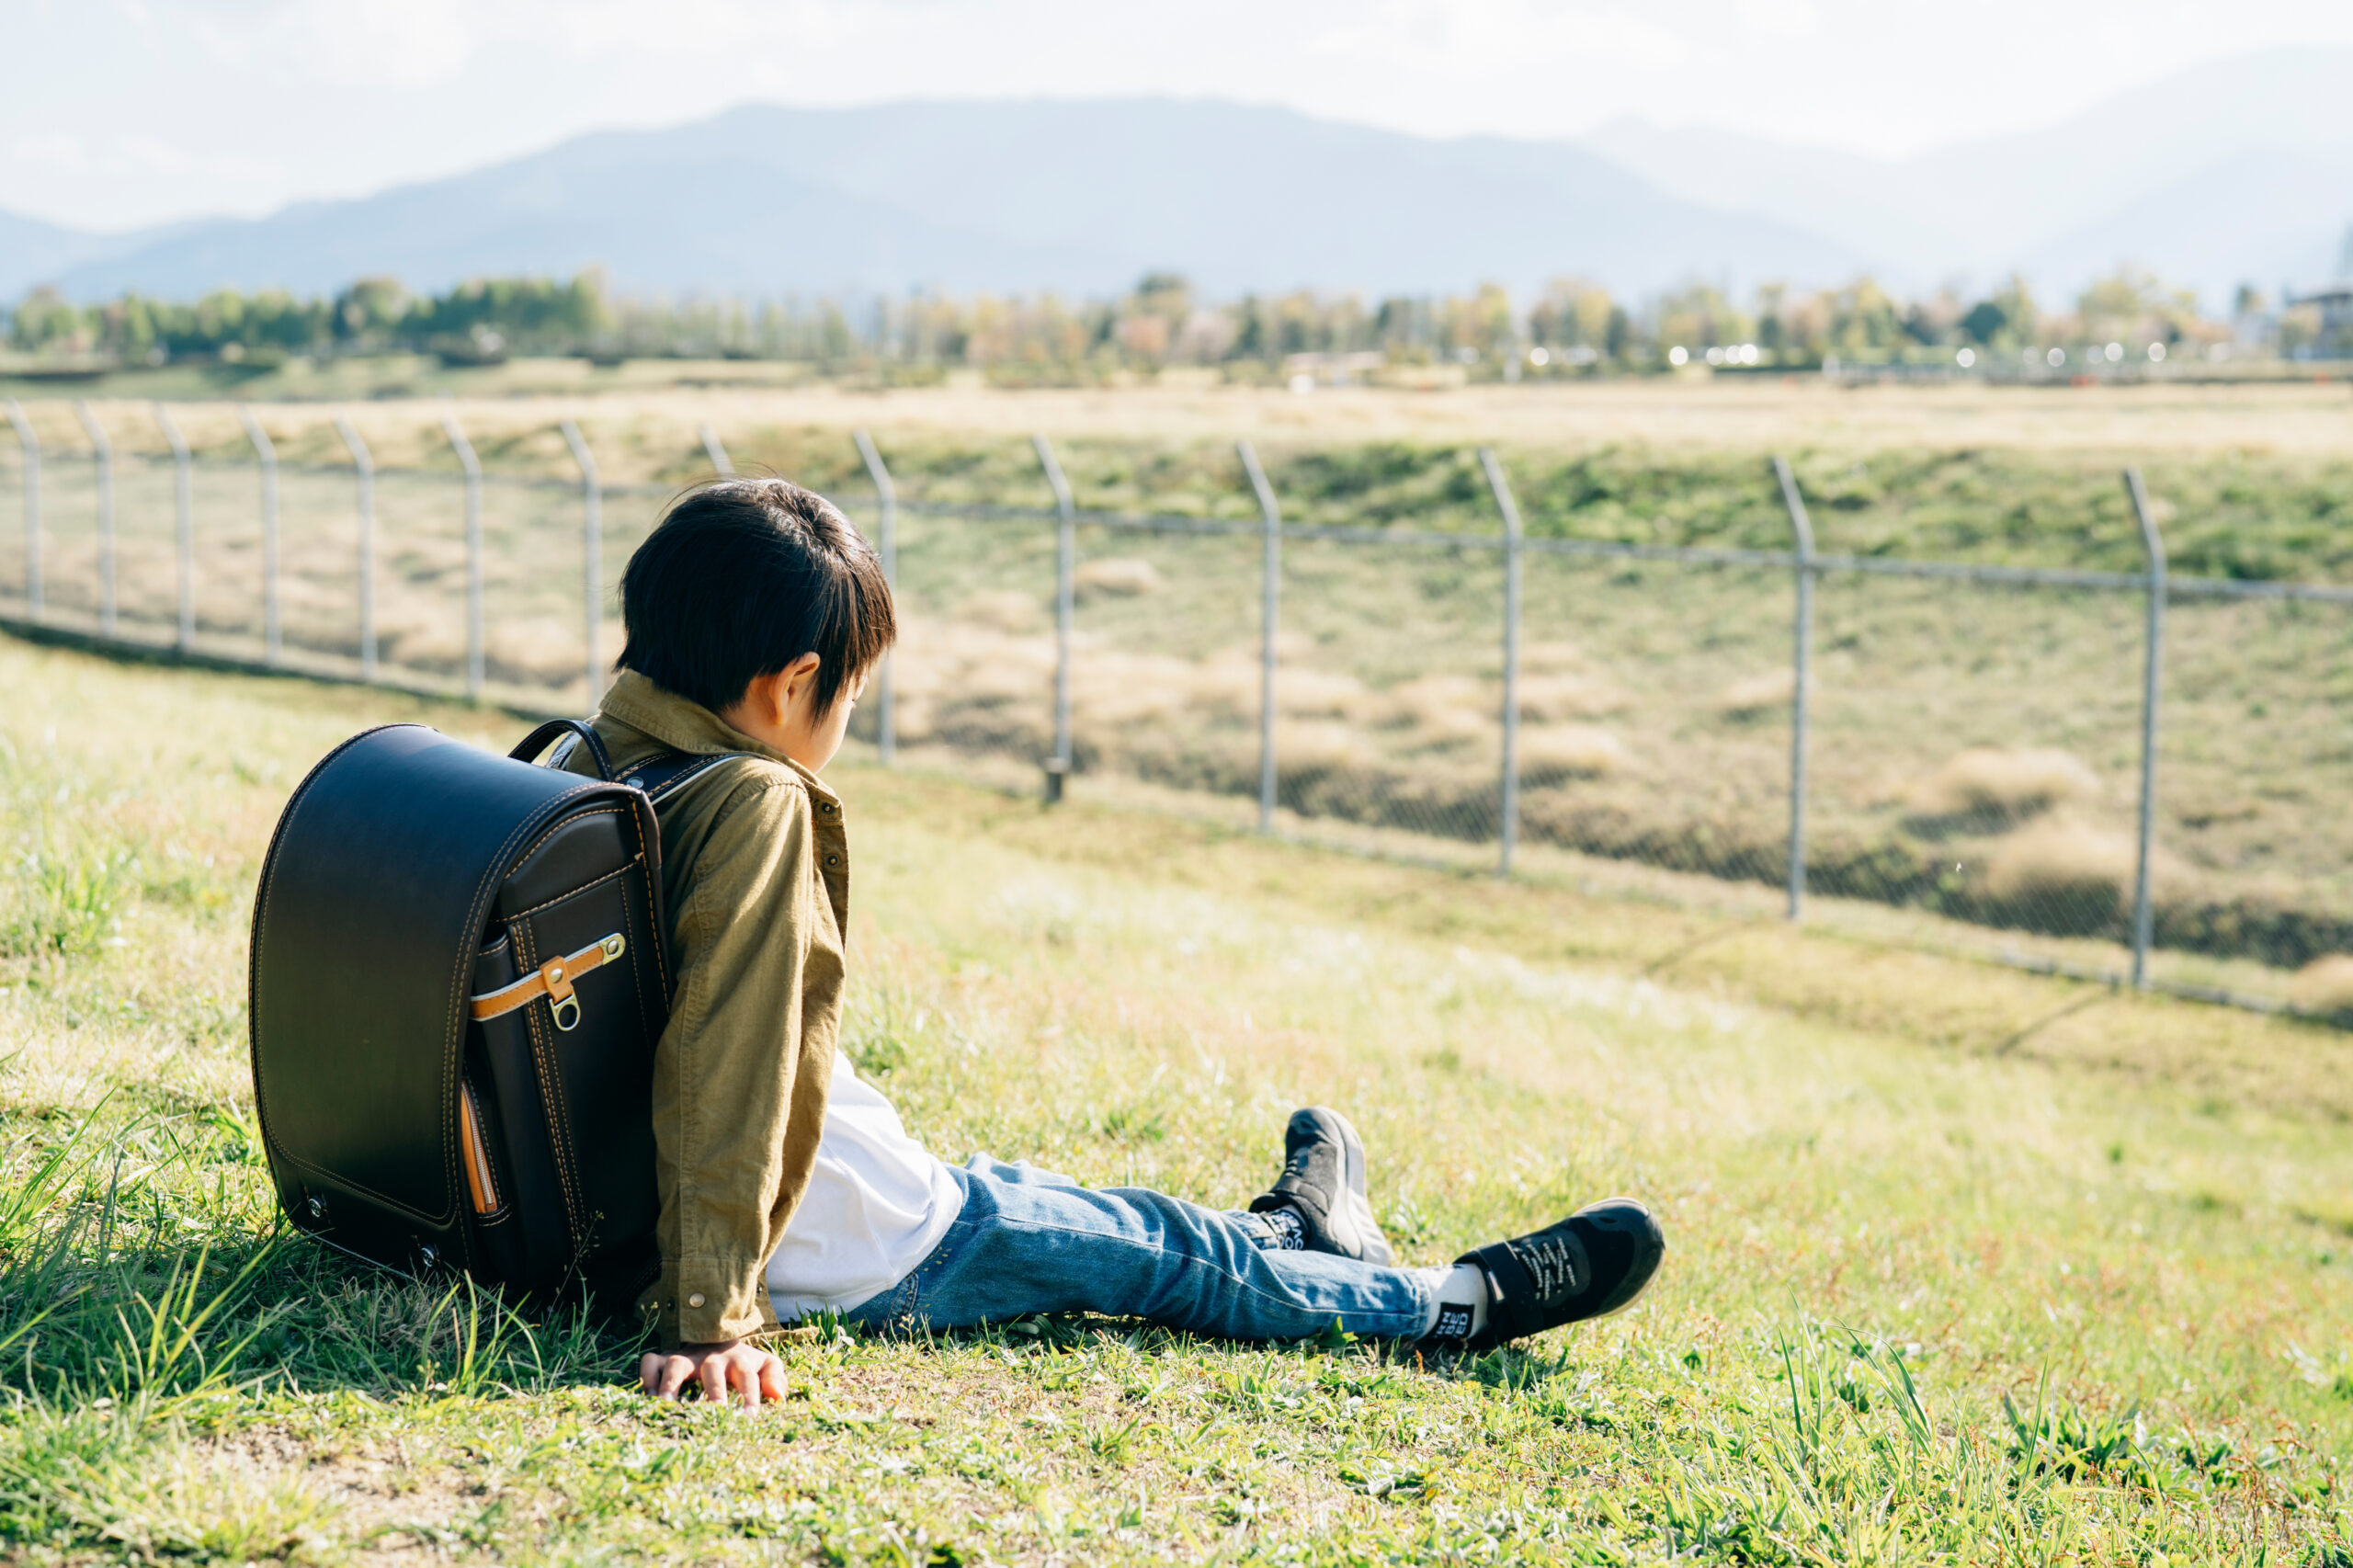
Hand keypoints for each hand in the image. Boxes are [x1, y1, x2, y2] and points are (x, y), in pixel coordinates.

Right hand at [638, 1338, 788, 1407]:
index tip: (750, 1417)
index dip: (749, 1395)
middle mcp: (711, 1357)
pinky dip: (648, 1377)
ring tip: (667, 1405)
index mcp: (738, 1361)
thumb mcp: (764, 1364)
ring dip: (672, 1383)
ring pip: (677, 1364)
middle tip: (714, 1413)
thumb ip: (774, 1377)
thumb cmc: (740, 1360)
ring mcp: (686, 1356)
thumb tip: (778, 1397)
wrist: (715, 1334)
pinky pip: (651, 1361)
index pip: (747, 1376)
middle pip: (712, 1370)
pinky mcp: (665, 1357)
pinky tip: (649, 1397)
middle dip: (713, 1391)